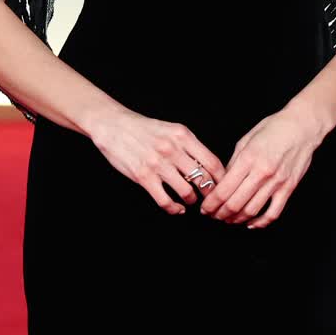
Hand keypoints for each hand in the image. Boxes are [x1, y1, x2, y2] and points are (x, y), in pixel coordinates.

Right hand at [86, 108, 226, 215]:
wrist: (112, 125)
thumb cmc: (143, 129)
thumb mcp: (171, 129)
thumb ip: (188, 146)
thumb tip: (208, 167)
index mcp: (183, 135)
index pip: (212, 162)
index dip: (221, 180)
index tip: (222, 187)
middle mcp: (172, 149)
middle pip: (203, 179)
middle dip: (209, 194)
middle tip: (210, 199)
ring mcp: (157, 164)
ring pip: (187, 192)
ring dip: (192, 201)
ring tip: (191, 201)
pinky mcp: (143, 177)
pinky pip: (165, 200)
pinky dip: (174, 209)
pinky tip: (177, 208)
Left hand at [199, 104, 325, 228]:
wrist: (303, 126)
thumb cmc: (274, 129)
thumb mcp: (246, 140)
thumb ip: (233, 163)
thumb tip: (222, 182)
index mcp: (248, 158)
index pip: (224, 190)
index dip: (211, 204)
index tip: (205, 208)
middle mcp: (262, 172)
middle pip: (235, 204)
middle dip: (220, 214)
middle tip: (213, 216)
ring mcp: (277, 182)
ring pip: (251, 211)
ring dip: (236, 219)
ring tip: (228, 220)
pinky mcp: (289, 188)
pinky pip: (273, 212)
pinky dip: (261, 222)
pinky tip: (251, 223)